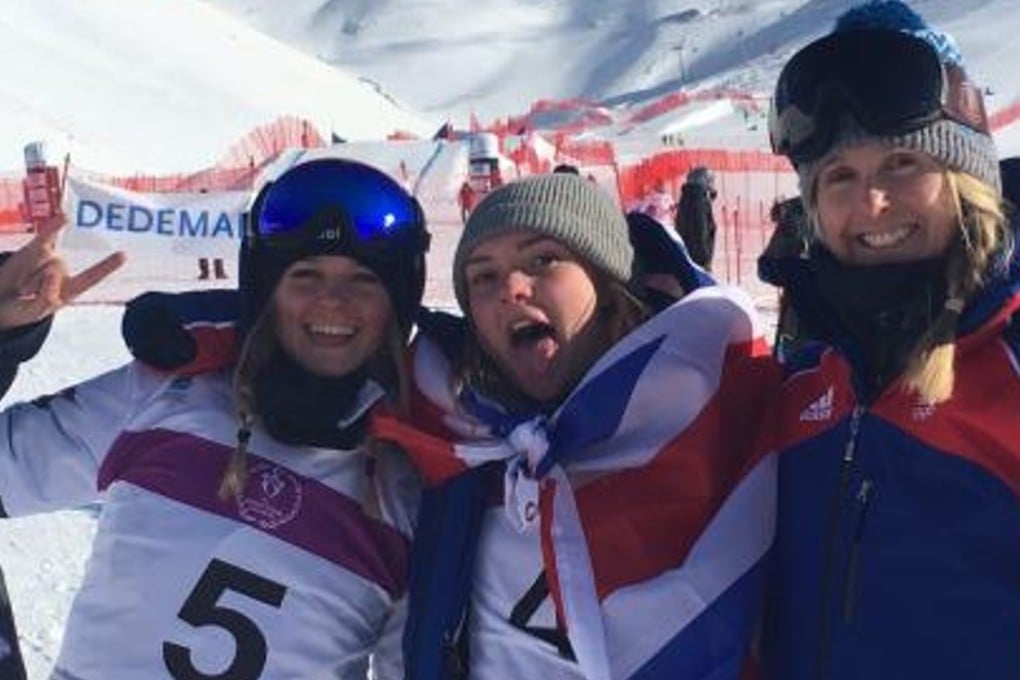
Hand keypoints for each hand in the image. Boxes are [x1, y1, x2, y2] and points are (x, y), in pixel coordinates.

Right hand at [0, 216, 125, 329]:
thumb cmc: (21, 310)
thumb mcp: (34, 312)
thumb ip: (46, 298)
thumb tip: (52, 274)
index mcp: (71, 289)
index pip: (92, 277)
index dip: (106, 266)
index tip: (123, 255)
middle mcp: (62, 270)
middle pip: (57, 268)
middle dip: (36, 283)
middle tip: (25, 294)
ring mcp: (48, 258)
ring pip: (44, 259)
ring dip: (27, 276)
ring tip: (21, 287)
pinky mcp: (32, 249)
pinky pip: (45, 236)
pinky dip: (53, 227)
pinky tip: (64, 217)